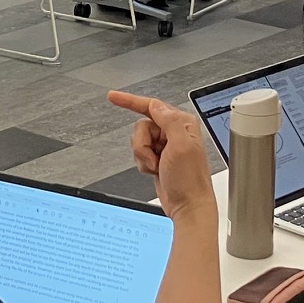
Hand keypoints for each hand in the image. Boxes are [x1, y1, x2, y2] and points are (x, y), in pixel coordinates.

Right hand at [108, 91, 214, 223]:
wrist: (187, 205)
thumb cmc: (190, 180)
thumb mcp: (181, 145)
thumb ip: (169, 121)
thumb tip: (156, 105)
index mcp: (183, 123)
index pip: (152, 106)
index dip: (130, 101)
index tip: (113, 97)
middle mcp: (174, 131)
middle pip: (141, 127)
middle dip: (143, 145)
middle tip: (156, 157)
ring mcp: (165, 145)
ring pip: (138, 141)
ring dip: (143, 156)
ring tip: (158, 166)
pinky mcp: (158, 157)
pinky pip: (139, 154)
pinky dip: (143, 164)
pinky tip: (156, 170)